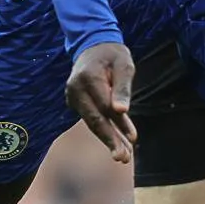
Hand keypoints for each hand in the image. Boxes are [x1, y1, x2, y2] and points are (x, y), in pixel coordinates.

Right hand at [66, 41, 136, 162]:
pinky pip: (89, 118)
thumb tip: (121, 111)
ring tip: (122, 155)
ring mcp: (72, 96)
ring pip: (91, 122)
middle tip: (123, 158)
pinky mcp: (73, 101)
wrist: (92, 46)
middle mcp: (76, 89)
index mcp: (88, 77)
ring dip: (107, 138)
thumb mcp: (124, 65)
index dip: (119, 124)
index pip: (105, 107)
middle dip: (109, 139)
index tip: (133, 138)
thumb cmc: (113, 55)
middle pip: (94, 119)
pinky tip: (115, 141)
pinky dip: (102, 129)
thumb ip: (123, 88)